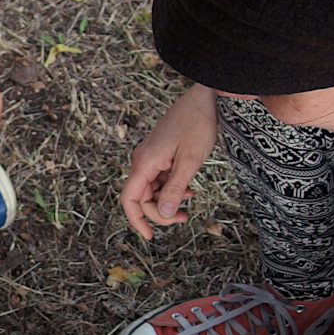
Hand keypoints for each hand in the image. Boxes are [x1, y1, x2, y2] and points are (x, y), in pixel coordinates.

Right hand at [119, 84, 218, 239]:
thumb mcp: (189, 161)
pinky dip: (172, 187)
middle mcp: (142, 161)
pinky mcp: (159, 155)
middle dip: (161, 211)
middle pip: (142, 198)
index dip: (137, 221)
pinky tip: (188, 187)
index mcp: (144, 163)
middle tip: (185, 217)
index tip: (150, 237)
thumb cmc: (197, 124)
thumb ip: (175, 189)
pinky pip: (160, 179)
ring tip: (191, 198)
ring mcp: (150, 158)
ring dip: (169, 199)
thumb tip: (166, 214)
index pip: (130, 199)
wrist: (203, 98)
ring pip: (152, 190)